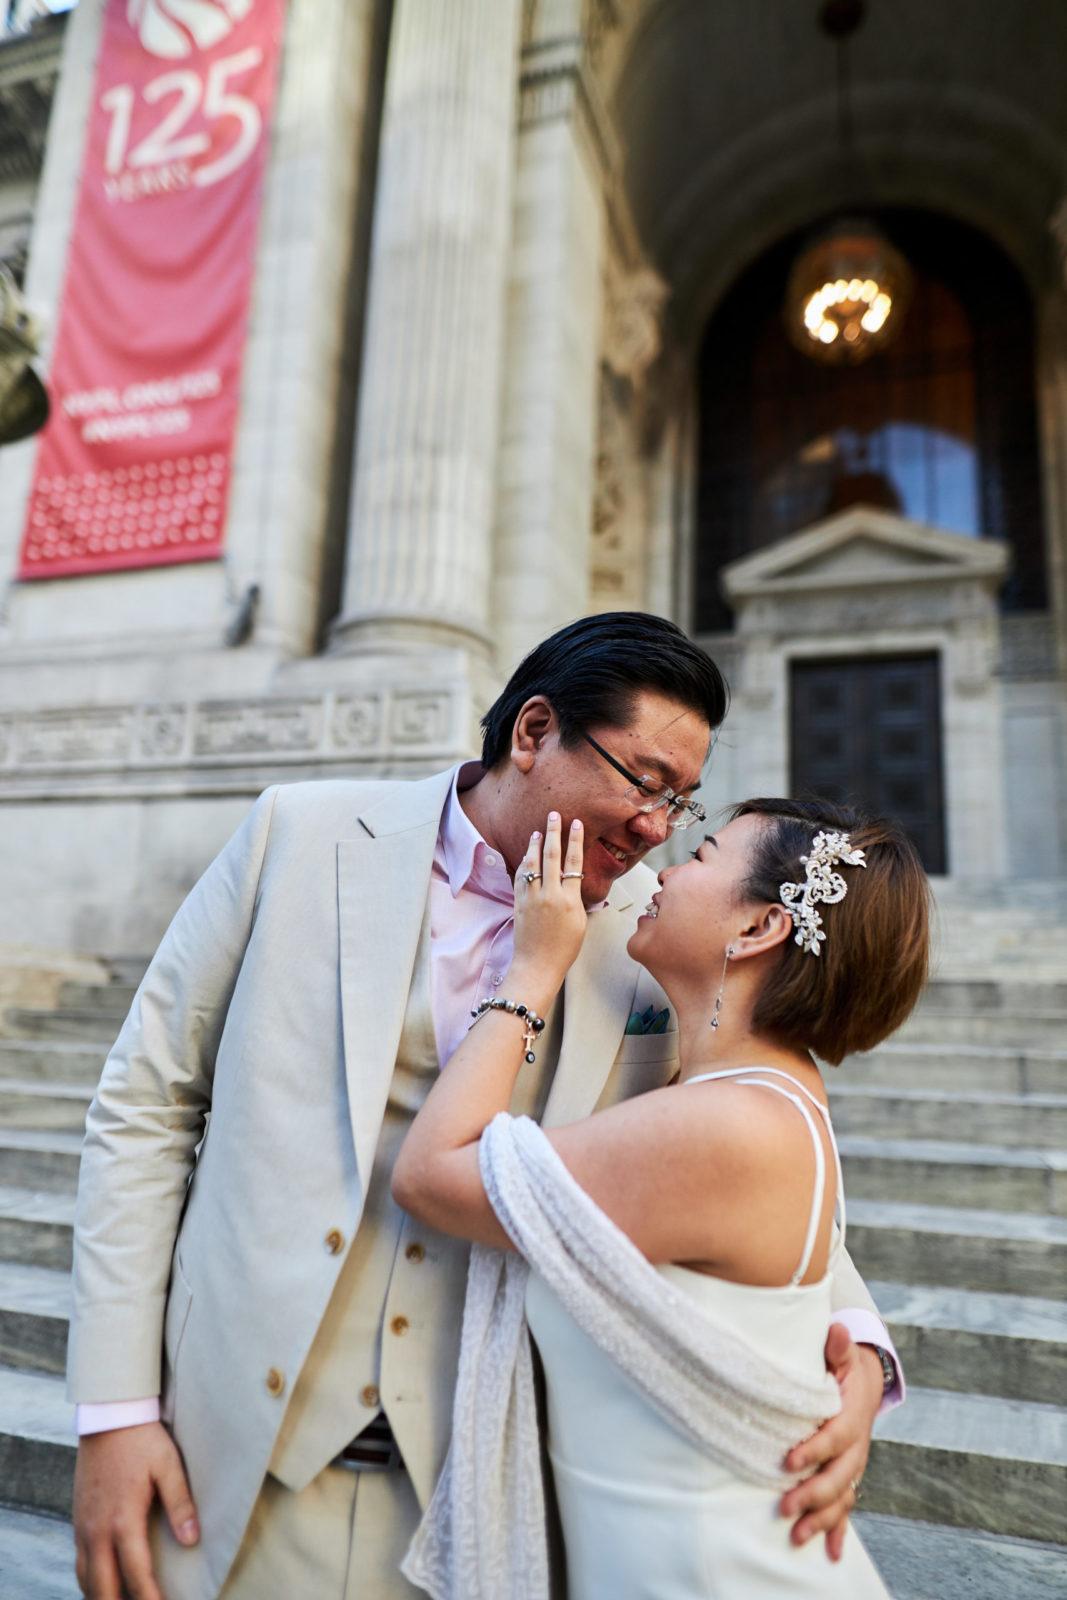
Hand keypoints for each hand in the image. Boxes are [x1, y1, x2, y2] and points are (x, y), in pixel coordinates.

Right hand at [74, 1421, 198, 1599]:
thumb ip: (181, 1504)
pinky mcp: (78, 1521)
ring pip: (86, 1581)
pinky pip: (79, 1563)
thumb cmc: (142, 1439)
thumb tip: (192, 1540)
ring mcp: (83, 1527)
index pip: (136, 1575)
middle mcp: (97, 1531)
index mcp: (123, 1520)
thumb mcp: (168, 1466)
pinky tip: (104, 1584)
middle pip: (103, 1589)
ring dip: (103, 1596)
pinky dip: (90, 1582)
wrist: (108, 1416)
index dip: (150, 1599)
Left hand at [510, 814, 586, 990]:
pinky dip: (524, 864)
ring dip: (535, 844)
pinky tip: (526, 855)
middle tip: (554, 815)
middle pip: (552, 856)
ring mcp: (532, 898)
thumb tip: (574, 881)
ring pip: (533, 863)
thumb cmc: (564, 949)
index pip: (574, 862)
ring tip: (537, 831)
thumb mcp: (580, 923)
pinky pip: (521, 877)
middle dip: (553, 832)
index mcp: (570, 900)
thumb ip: (577, 899)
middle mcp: (550, 895)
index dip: (575, 840)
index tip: (576, 824)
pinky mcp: (519, 903)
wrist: (537, 965)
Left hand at [779, 1323, 880, 1559]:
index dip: (815, 1450)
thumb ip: (837, 1346)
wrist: (865, 1381)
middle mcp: (857, 1445)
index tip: (788, 1462)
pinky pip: (847, 1505)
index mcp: (852, 1414)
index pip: (836, 1436)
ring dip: (821, 1518)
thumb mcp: (841, 1353)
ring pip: (843, 1496)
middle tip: (784, 1506)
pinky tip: (830, 1552)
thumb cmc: (843, 1366)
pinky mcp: (850, 1474)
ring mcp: (855, 1463)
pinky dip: (839, 1530)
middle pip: (840, 1475)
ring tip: (796, 1536)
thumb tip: (838, 1328)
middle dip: (813, 1494)